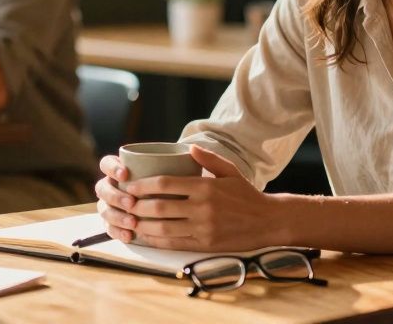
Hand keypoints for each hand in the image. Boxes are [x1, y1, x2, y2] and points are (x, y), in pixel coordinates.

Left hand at [95, 145, 273, 251]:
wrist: (268, 221)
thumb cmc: (246, 194)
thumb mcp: (230, 171)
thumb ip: (208, 159)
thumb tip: (190, 146)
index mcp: (205, 187)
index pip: (166, 184)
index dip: (143, 185)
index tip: (129, 185)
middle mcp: (202, 208)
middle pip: (160, 207)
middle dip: (137, 205)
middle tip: (124, 202)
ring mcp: (203, 228)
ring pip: (163, 227)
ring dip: (142, 225)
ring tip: (128, 220)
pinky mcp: (205, 245)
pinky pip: (174, 243)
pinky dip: (156, 240)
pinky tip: (145, 236)